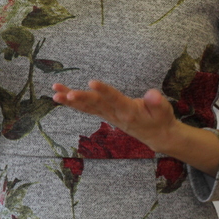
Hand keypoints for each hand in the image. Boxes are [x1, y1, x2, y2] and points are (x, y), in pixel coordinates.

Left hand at [52, 80, 218, 174]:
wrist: (157, 136)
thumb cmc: (160, 119)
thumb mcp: (164, 110)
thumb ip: (157, 102)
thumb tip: (152, 94)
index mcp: (129, 111)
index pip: (114, 99)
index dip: (104, 91)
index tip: (92, 82)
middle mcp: (115, 114)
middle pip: (95, 105)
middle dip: (80, 98)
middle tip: (65, 94)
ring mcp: (108, 115)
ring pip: (87, 107)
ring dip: (70, 101)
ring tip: (55, 94)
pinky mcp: (105, 114)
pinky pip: (86, 108)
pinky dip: (73, 103)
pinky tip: (60, 96)